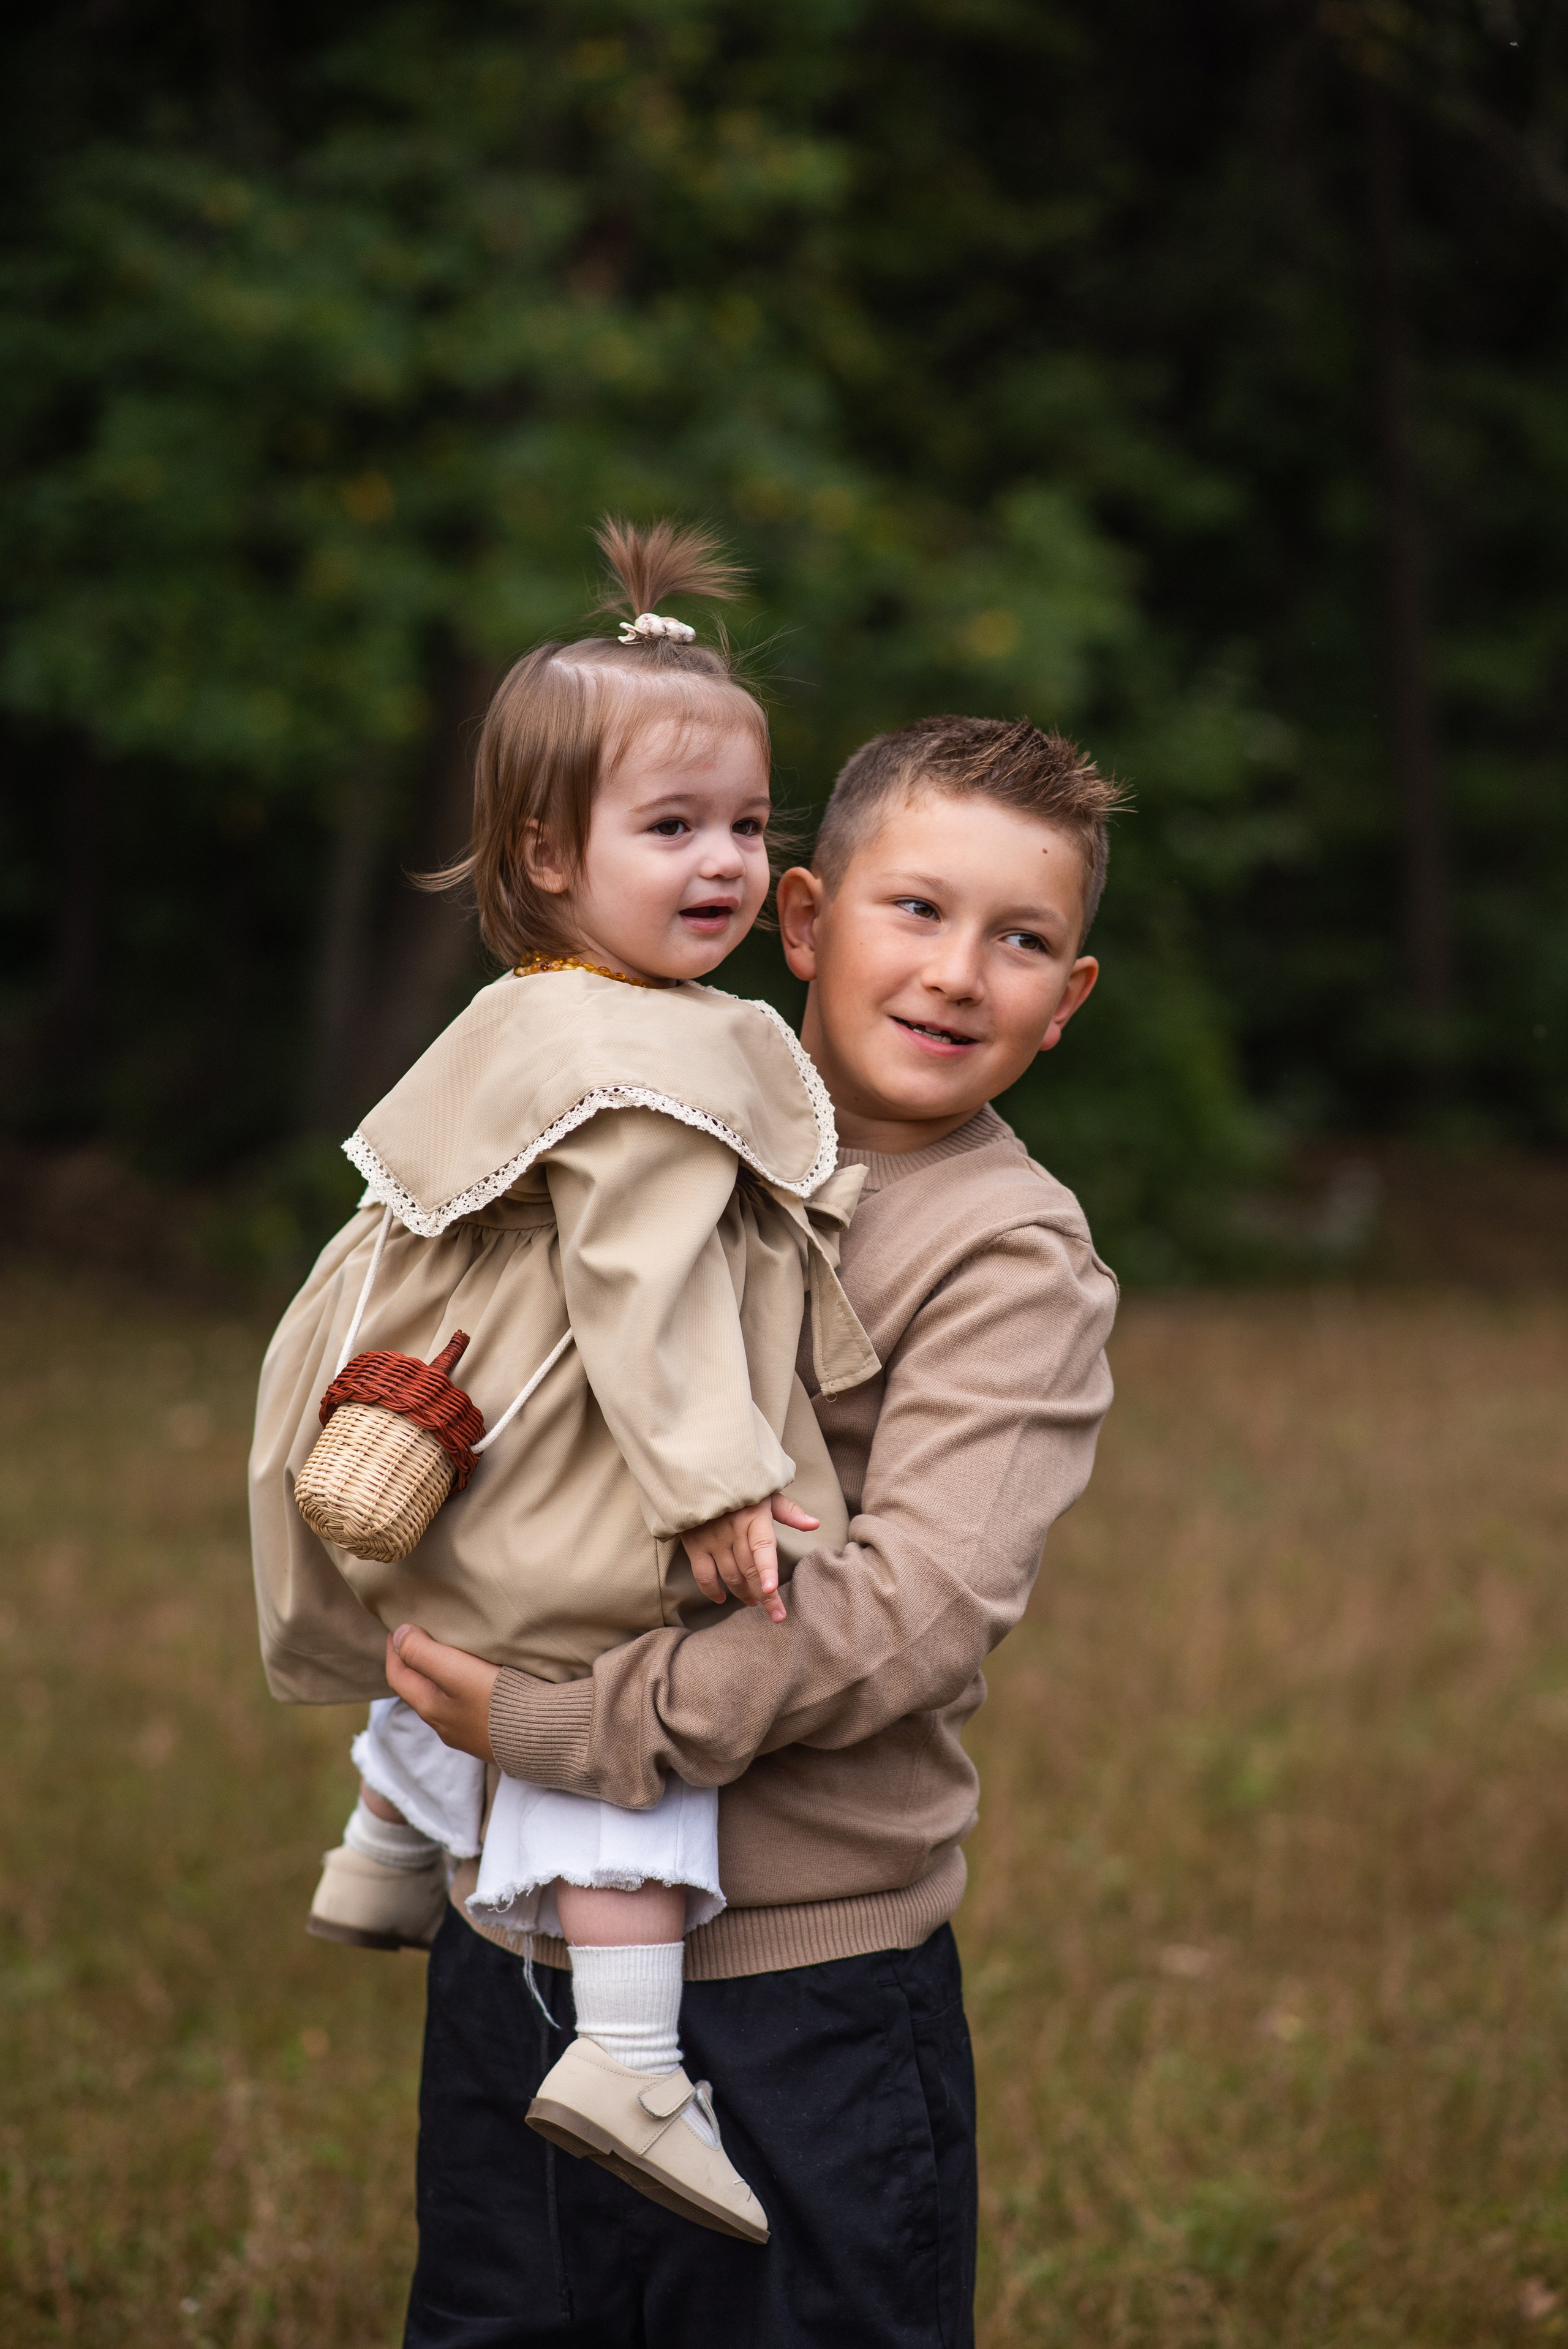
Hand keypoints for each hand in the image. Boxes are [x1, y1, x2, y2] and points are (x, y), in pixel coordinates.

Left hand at [384, 1624, 498, 1760]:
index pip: (397, 1676)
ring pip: (444, 1699)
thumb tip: (399, 1634)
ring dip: (440, 1675)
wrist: (544, 1736)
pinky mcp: (492, 1734)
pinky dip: (462, 1687)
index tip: (397, 1626)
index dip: (393, 1649)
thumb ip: (423, 1652)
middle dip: (415, 1662)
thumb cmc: (497, 1700)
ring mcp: (469, 1733)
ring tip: (449, 1653)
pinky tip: (479, 1680)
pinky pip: (467, 1707)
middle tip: (420, 1635)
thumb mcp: (454, 1671)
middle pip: (419, 1689)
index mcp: (430, 1708)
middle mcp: (445, 1725)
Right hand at [681, 1493, 818, 1625]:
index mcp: (753, 1518)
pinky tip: (723, 1598)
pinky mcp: (695, 1546)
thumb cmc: (740, 1487)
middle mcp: (732, 1531)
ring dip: (744, 1594)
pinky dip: (713, 1592)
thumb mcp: (766, 1493)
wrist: (699, 1474)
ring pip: (730, 1576)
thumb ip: (789, 1512)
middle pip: (749, 1570)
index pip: (761, 1547)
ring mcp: (712, 1540)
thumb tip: (815, 1524)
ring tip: (755, 1602)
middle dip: (764, 1597)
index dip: (766, 1570)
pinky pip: (704, 1576)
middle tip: (777, 1615)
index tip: (770, 1590)